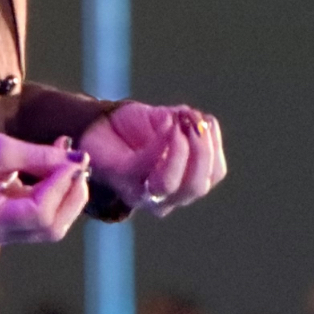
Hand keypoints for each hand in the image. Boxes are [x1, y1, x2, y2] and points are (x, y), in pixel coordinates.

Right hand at [0, 129, 92, 248]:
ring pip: (52, 225)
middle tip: (78, 164)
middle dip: (71, 195)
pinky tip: (58, 169)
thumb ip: (39, 156)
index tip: (76, 161)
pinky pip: (43, 216)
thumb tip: (78, 161)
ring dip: (68, 195)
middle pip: (50, 227)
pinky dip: (56, 194)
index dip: (62, 187)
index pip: (38, 214)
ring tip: (68, 162)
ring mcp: (6, 235)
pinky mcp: (12, 227)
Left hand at [79, 104, 226, 216]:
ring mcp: (142, 192)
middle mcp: (166, 195)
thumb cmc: (136, 126)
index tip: (208, 121)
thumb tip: (198, 121)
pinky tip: (164, 123)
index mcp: (184, 181)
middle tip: (196, 125)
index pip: (214, 174)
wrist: (98, 124)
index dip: (215, 148)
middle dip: (201, 154)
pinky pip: (144, 167)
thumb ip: (186, 121)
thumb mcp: (168, 118)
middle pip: (196, 187)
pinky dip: (159, 144)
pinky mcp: (121, 180)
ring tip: (179, 125)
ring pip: (170, 185)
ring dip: (181, 152)